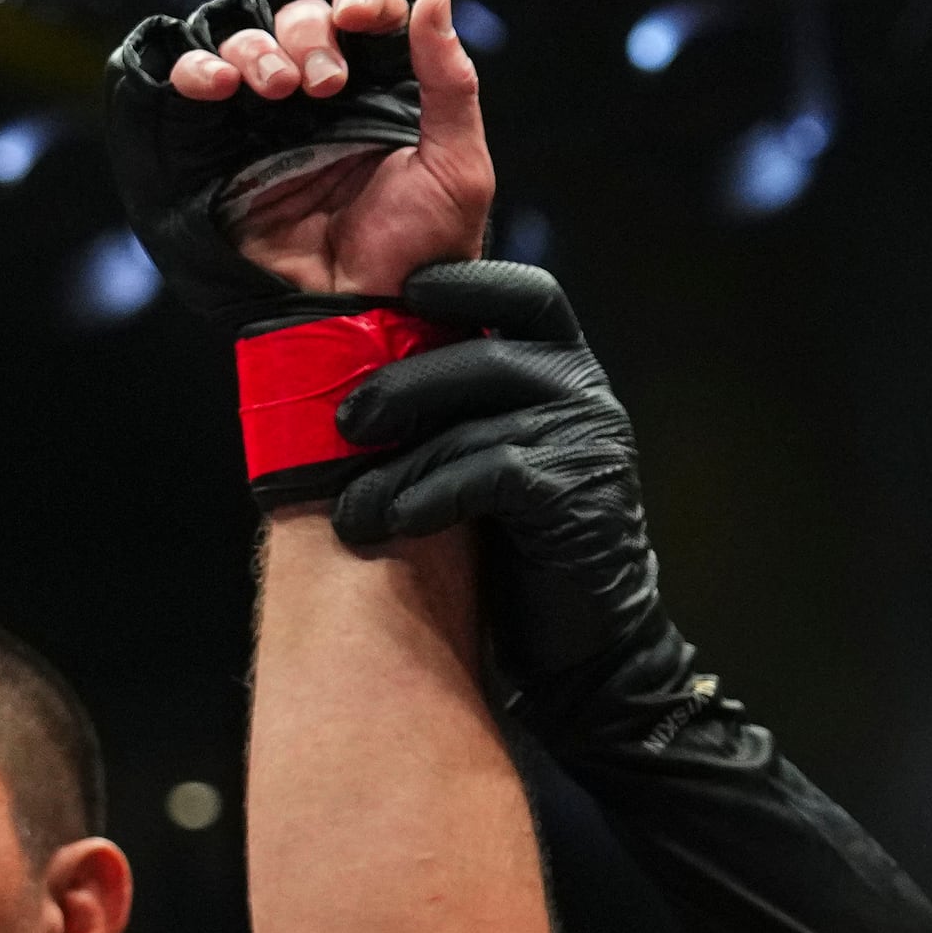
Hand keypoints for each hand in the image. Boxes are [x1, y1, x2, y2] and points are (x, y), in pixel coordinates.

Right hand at [104, 0, 494, 326]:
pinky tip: (217, 85)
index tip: (362, 15)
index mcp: (380, 90)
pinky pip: (191, 84)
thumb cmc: (420, 253)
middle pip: (296, 14)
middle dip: (307, 29)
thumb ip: (450, 84)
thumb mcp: (457, 169)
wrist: (367, 314)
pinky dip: (195, 68)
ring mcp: (266, 119)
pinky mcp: (219, 147)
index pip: (363, 13)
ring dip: (256, 47)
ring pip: (243, 38)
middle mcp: (320, 95)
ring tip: (278, 90)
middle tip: (325, 82)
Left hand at [326, 262, 708, 755]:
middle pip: (485, 352)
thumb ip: (453, 405)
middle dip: (403, 382)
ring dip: (399, 463)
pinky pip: (487, 473)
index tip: (398, 296)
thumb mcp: (483, 457)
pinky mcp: (576, 495)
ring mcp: (587, 444)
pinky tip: (391, 523)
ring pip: (476, 420)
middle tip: (344, 422)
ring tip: (352, 506)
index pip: (524, 293)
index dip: (463, 282)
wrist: (585, 650)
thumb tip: (350, 364)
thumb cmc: (517, 552)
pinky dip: (427, 496)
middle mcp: (585, 396)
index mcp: (563, 373)